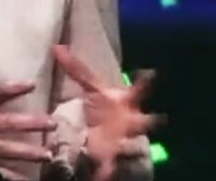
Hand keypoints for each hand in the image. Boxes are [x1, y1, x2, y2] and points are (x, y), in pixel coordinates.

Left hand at [52, 45, 162, 180]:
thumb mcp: (90, 86)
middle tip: (160, 118)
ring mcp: (124, 139)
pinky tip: (100, 178)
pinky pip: (109, 166)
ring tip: (131, 152)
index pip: (139, 89)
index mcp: (126, 101)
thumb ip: (74, 68)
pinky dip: (104, 173)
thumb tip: (55, 47)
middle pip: (146, 121)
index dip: (146, 81)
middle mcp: (130, 120)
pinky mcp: (111, 155)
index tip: (152, 72)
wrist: (106, 127)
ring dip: (131, 149)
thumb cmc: (103, 104)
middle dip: (152, 120)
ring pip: (131, 146)